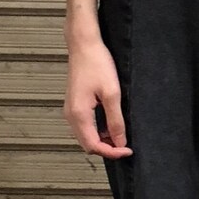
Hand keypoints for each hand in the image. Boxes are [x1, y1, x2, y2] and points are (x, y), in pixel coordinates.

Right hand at [63, 37, 132, 156]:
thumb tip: (120, 142)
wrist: (84, 46)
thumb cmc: (97, 64)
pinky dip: (97, 131)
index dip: (112, 152)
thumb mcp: (112, 93)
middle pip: (87, 145)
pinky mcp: (74, 105)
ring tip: (121, 135)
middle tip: (126, 146)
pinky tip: (111, 125)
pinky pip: (84, 127)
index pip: (93, 146)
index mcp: (78, 114)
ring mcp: (70, 111)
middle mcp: (70, 116)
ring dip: (102, 141)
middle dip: (106, 149)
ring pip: (85, 137)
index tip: (128, 150)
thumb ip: (115, 120)